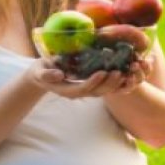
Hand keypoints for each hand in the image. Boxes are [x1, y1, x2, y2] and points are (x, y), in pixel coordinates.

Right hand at [26, 55, 152, 99]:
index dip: (94, 82)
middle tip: (119, 72)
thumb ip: (48, 74)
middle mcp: (78, 92)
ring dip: (115, 83)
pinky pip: (103, 86)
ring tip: (125, 72)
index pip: (83, 88)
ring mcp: (84, 90)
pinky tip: (124, 72)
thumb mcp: (40, 72)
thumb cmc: (41, 72)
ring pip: (103, 91)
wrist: (42, 76)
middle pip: (97, 92)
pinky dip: (114, 81)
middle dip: (109, 83)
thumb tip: (59, 74)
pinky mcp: (89, 85)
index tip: (102, 72)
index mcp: (67, 90)